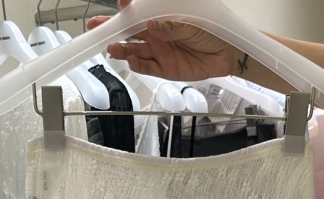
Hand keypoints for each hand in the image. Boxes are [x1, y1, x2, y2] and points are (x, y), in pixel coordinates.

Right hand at [87, 0, 239, 81]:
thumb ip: (171, 25)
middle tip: (96, 27)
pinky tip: (130, 60)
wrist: (227, 53)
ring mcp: (159, 51)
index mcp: (162, 16)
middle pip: (130, 30)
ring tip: (111, 48)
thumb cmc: (213, 30)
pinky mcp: (164, 68)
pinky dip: (136, 64)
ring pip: (134, 49)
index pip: (140, 10)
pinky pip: (146, 67)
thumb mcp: (192, 22)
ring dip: (121, 48)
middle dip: (112, 28)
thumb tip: (154, 26)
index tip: (120, 3)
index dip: (128, 7)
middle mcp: (158, 33)